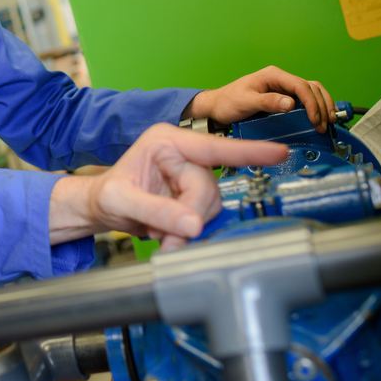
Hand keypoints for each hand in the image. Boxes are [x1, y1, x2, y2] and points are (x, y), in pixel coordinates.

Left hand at [49, 124, 287, 249]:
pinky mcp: (193, 194)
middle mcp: (182, 154)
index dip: (248, 152)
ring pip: (210, 206)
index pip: (213, 148)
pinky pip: (205, 216)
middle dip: (190, 217)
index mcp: (166, 142)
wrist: (100, 208)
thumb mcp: (122, 201)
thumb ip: (157, 211)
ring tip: (159, 232)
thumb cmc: (105, 196)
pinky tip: (167, 232)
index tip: (279, 152)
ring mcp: (190, 174)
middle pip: (209, 189)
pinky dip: (189, 231)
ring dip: (188, 227)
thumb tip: (193, 225)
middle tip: (166, 238)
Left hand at [184, 65, 334, 132]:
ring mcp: (282, 88)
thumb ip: (267, 102)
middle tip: (322, 125)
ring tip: (326, 122)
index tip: (315, 119)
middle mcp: (280, 79)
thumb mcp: (245, 102)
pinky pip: (305, 100)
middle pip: (310, 88)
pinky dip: (316, 107)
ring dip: (322, 106)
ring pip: (312, 92)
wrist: (216, 108)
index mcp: (272, 75)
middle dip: (320, 106)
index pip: (300, 85)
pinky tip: (320, 118)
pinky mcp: (283, 98)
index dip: (311, 102)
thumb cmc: (227, 102)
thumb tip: (290, 103)